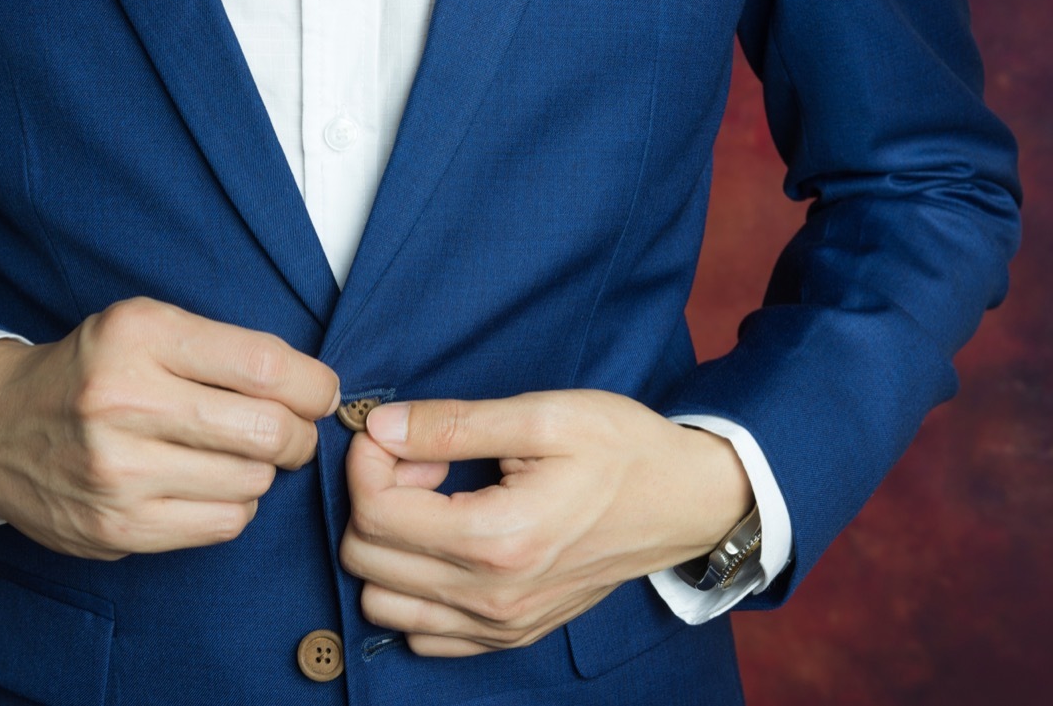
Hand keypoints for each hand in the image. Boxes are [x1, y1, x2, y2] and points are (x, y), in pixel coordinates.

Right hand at [0, 297, 339, 558]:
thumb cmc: (94, 369)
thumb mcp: (148, 326)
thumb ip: (228, 348)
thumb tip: (317, 391)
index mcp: (140, 336)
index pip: (267, 366)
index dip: (315, 386)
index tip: (321, 395)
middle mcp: (125, 401)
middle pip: (269, 430)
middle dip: (300, 435)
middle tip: (293, 433)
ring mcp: (117, 472)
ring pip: (254, 481)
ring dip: (263, 471)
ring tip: (236, 455)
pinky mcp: (117, 528)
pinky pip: (225, 523)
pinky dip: (236, 505)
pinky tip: (211, 485)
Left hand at [339, 390, 751, 656]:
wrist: (685, 501)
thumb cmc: (623, 451)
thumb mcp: (543, 417)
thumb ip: (453, 424)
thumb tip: (378, 429)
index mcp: (498, 539)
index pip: (374, 512)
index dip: (369, 460)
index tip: (398, 433)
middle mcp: (491, 597)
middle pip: (366, 558)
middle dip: (376, 497)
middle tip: (425, 462)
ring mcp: (501, 625)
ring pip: (381, 602)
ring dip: (390, 546)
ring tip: (438, 504)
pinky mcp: (510, 635)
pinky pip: (420, 632)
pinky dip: (414, 589)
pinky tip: (450, 543)